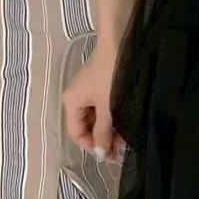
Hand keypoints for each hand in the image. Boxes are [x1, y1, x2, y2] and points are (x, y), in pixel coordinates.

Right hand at [63, 42, 124, 163]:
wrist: (120, 43)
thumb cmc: (111, 76)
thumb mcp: (108, 107)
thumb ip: (103, 132)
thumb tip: (100, 154)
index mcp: (71, 102)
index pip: (76, 134)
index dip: (92, 146)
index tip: (111, 155)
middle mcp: (77, 97)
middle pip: (87, 126)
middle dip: (104, 139)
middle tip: (123, 149)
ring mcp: (89, 90)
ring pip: (97, 118)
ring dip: (110, 129)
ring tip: (127, 139)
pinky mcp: (101, 84)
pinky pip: (103, 107)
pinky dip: (113, 117)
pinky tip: (126, 124)